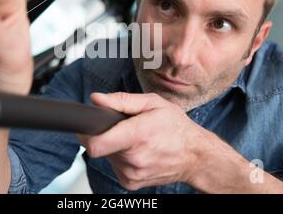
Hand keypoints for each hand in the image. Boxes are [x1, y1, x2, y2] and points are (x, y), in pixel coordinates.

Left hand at [79, 92, 282, 193]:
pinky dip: (121, 158)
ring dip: (115, 146)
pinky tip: (138, 151)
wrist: (195, 156)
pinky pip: (115, 166)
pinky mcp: (131, 183)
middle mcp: (133, 158)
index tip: (89, 125)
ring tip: (136, 139)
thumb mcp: (153, 103)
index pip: (96, 144)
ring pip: (107, 156)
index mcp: (137, 135)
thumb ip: (121, 100)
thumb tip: (96, 99)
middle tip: (125, 127)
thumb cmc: (177, 128)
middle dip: (107, 134)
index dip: (86, 133)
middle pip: (99, 146)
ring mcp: (132, 173)